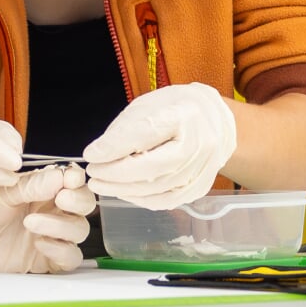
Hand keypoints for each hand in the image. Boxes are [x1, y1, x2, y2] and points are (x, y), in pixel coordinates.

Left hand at [0, 165, 96, 273]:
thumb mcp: (2, 192)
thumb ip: (32, 185)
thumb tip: (60, 176)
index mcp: (44, 189)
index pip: (73, 181)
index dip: (77, 179)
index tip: (70, 179)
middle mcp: (52, 211)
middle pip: (84, 205)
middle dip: (78, 201)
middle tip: (62, 199)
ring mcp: (52, 236)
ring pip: (79, 230)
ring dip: (61, 225)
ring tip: (31, 223)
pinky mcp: (48, 260)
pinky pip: (70, 257)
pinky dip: (61, 250)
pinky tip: (39, 243)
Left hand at [83, 83, 237, 210]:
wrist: (215, 121)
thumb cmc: (174, 109)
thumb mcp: (146, 106)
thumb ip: (124, 130)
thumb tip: (98, 155)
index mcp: (184, 114)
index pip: (146, 132)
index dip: (114, 147)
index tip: (90, 155)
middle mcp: (199, 143)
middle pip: (154, 166)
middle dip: (116, 173)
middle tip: (93, 174)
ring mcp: (203, 168)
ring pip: (158, 188)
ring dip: (124, 190)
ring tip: (101, 185)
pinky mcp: (201, 186)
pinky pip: (167, 200)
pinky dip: (141, 199)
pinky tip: (124, 192)